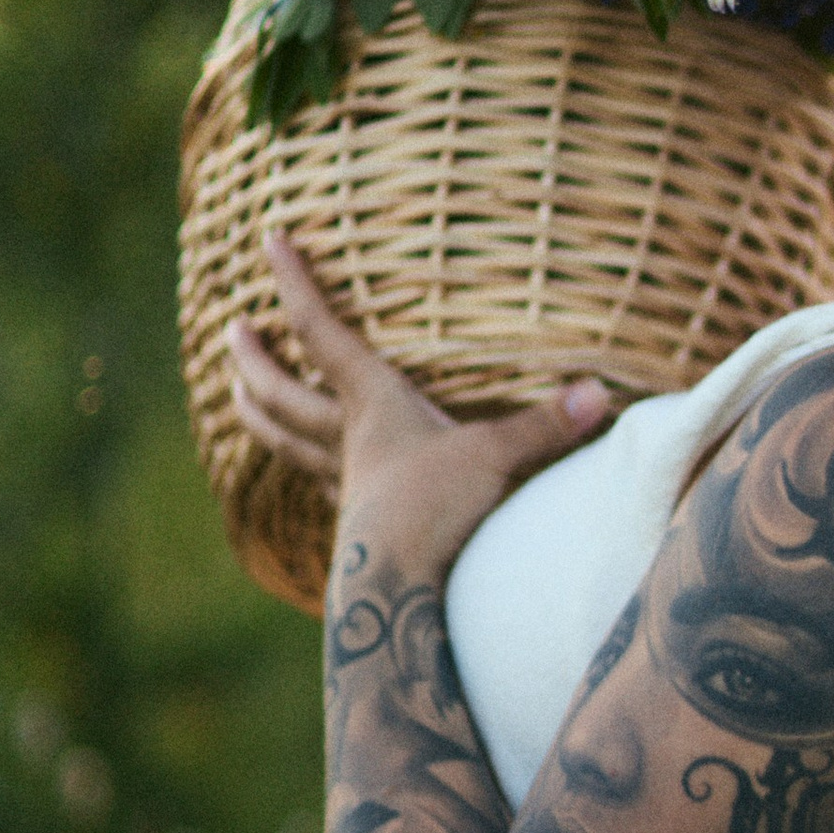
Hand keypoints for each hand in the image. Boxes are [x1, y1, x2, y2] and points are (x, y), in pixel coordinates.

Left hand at [228, 229, 612, 582]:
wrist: (400, 593)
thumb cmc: (436, 511)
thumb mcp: (495, 457)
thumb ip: (547, 425)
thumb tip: (601, 395)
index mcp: (371, 405)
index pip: (319, 333)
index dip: (292, 284)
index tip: (269, 239)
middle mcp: (346, 441)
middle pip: (279, 394)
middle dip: (253, 360)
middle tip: (233, 331)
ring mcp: (345, 487)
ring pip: (284, 442)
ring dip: (256, 413)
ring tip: (239, 393)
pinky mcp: (357, 526)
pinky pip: (317, 485)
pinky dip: (303, 469)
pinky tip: (314, 473)